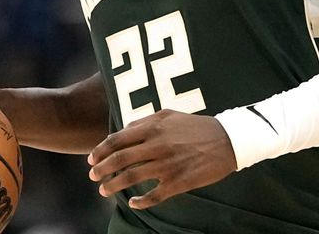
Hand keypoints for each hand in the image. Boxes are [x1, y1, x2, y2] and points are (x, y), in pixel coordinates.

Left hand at [87, 109, 237, 209]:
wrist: (227, 140)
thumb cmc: (196, 126)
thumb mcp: (169, 115)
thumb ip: (144, 121)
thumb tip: (123, 130)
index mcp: (153, 128)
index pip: (117, 140)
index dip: (100, 151)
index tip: (91, 159)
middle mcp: (157, 146)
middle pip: (120, 160)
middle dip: (101, 169)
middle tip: (93, 177)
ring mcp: (167, 165)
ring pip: (131, 178)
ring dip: (113, 186)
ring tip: (104, 191)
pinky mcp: (179, 182)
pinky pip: (154, 196)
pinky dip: (141, 202)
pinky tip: (133, 203)